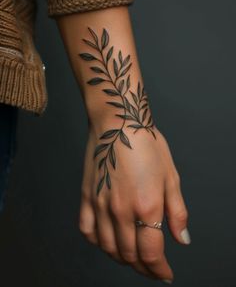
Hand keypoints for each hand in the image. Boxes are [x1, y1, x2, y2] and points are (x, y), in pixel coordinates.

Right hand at [78, 123, 189, 282]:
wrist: (118, 122)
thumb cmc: (146, 143)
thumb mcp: (171, 175)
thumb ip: (177, 211)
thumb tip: (181, 239)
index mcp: (147, 205)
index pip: (152, 253)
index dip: (160, 270)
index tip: (165, 274)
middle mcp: (121, 210)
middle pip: (130, 254)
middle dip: (143, 267)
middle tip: (152, 267)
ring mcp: (101, 204)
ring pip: (108, 247)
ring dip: (122, 258)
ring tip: (132, 256)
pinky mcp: (87, 196)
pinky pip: (87, 230)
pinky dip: (98, 242)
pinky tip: (107, 240)